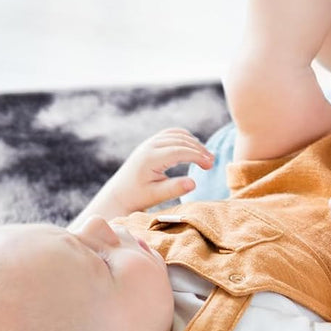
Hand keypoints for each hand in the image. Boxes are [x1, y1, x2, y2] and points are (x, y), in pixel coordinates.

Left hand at [90, 128, 214, 217]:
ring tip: (206, 156)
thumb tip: (194, 183)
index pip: (179, 151)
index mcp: (150, 158)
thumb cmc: (137, 197)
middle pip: (180, 140)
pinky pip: (170, 134)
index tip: (209, 165)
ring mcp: (149, 143)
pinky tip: (193, 147)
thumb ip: (174, 189)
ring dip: (193, 143)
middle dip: (199, 149)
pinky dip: (184, 137)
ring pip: (176, 135)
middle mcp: (149, 146)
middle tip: (212, 162)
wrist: (118, 194)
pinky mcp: (150, 143)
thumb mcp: (156, 196)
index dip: (197, 156)